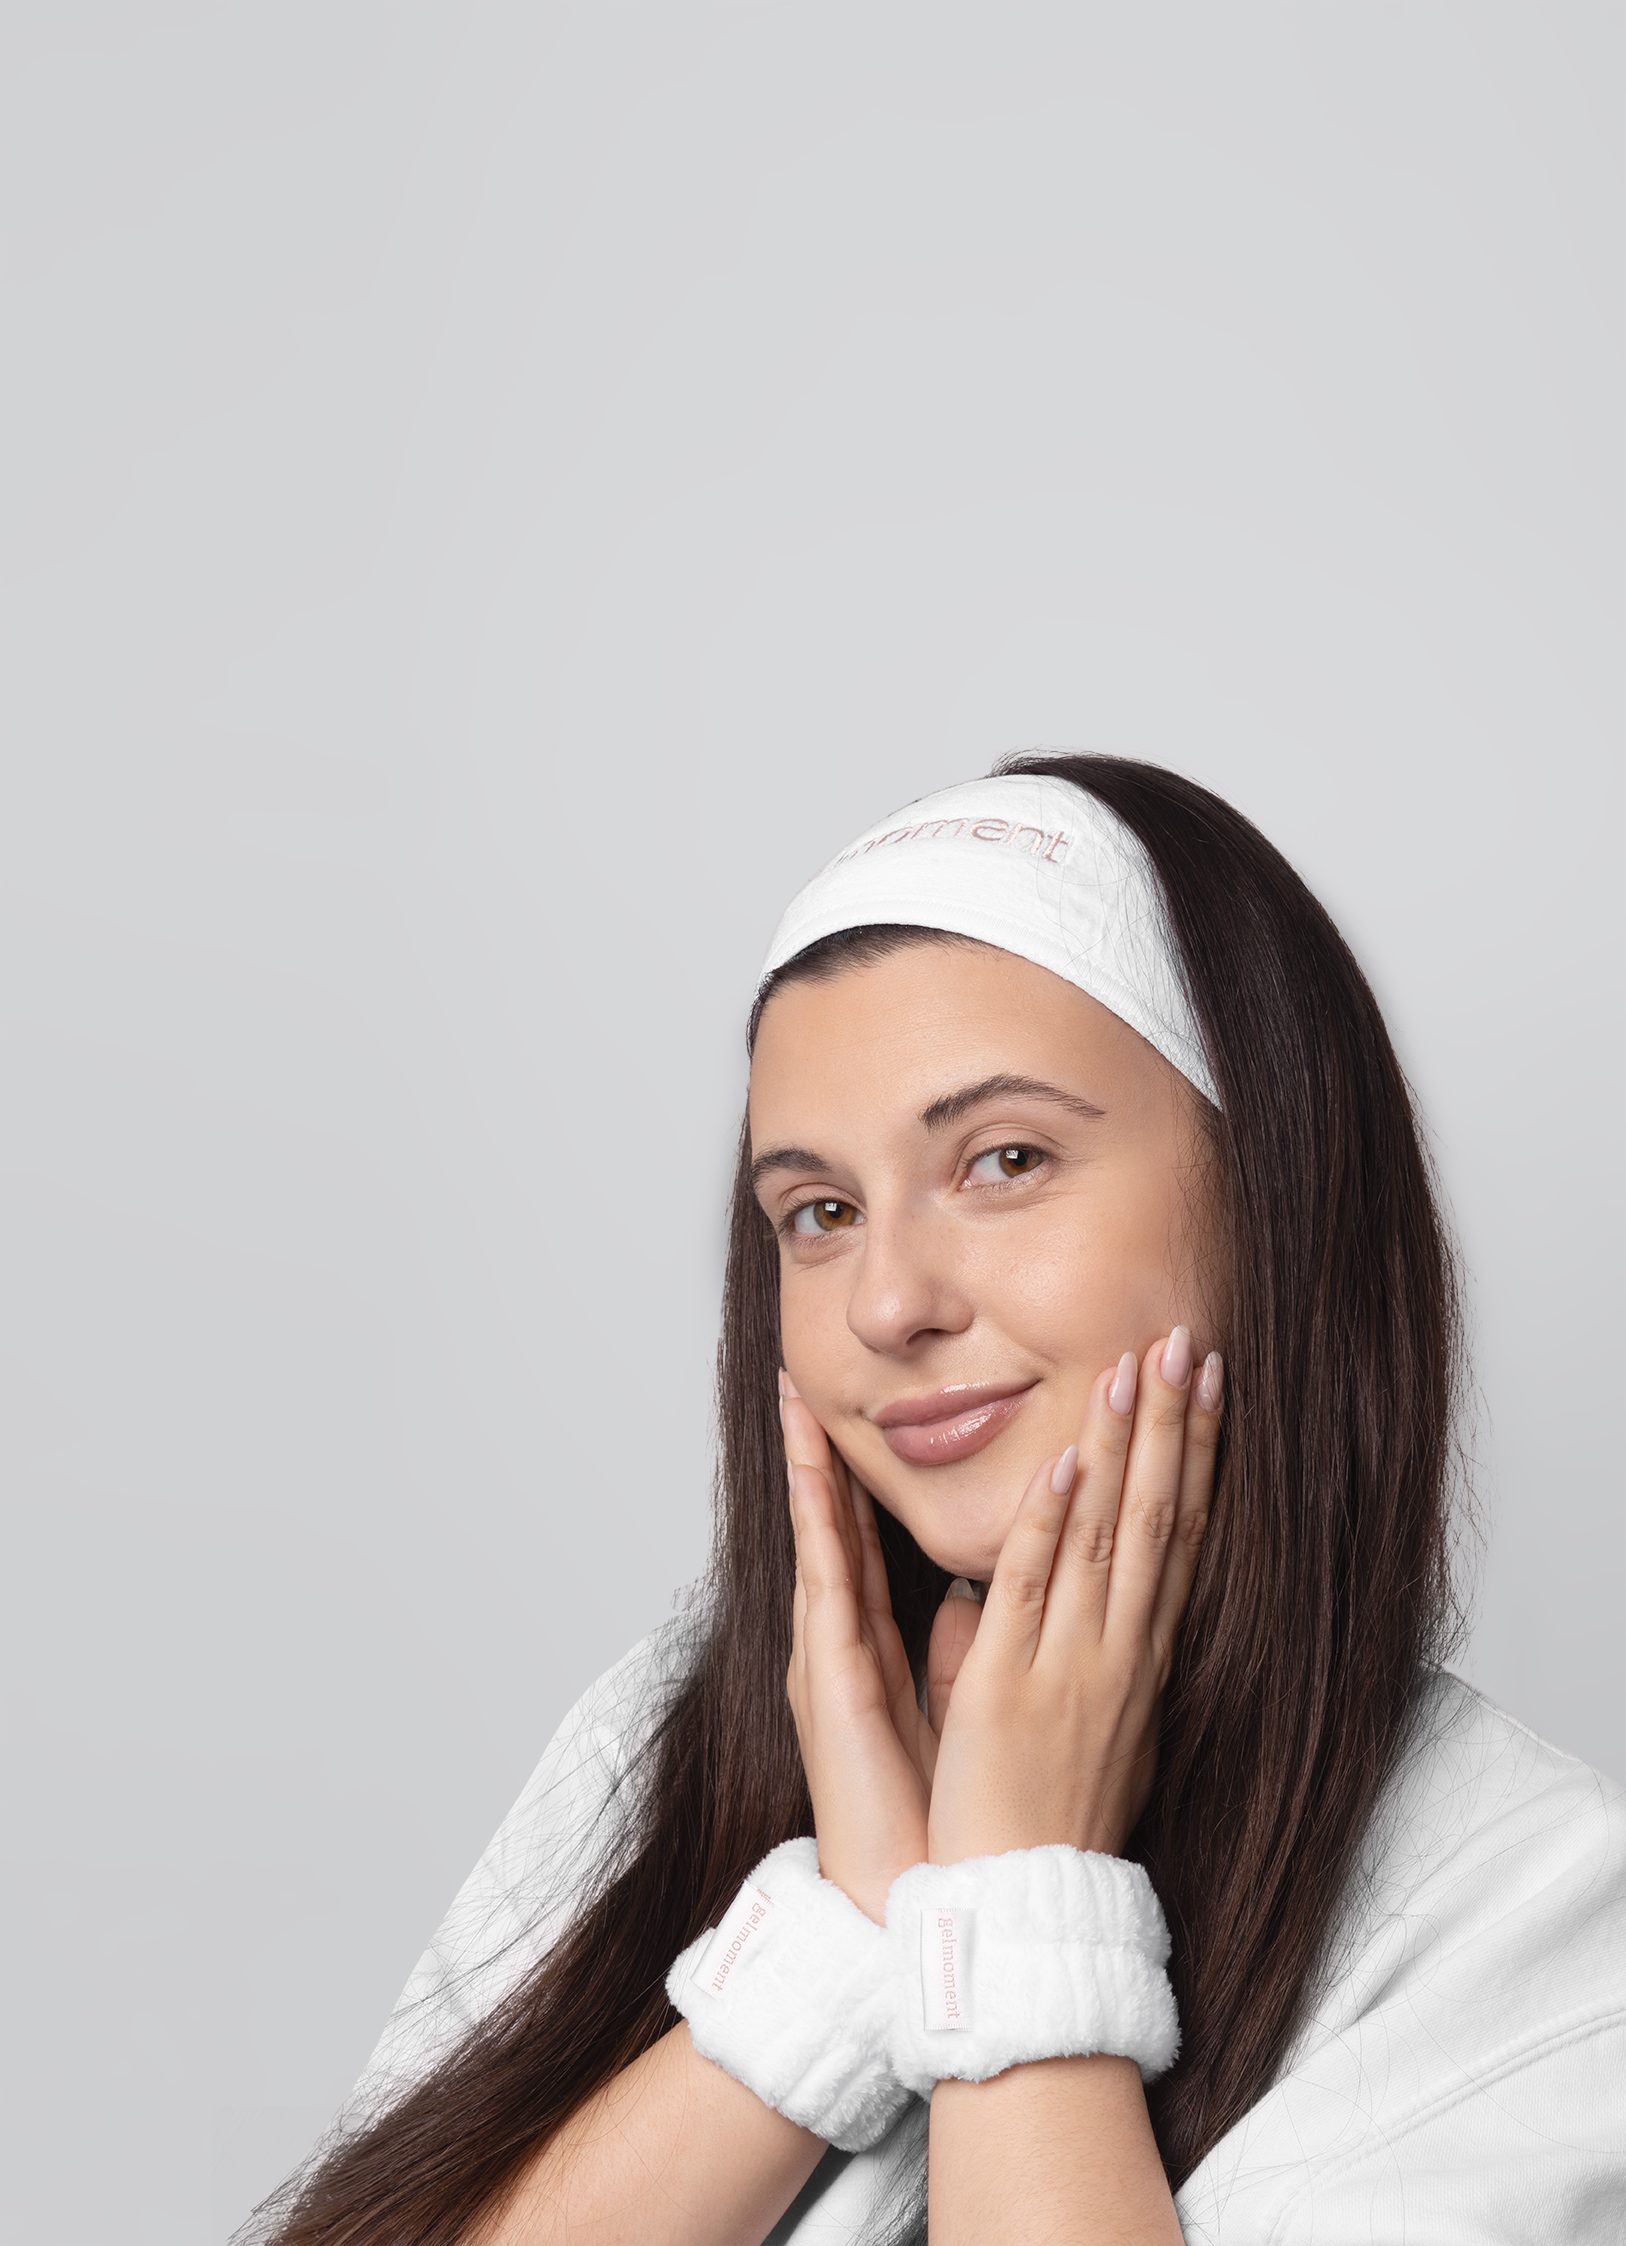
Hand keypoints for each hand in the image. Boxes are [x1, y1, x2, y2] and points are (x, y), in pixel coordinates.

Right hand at [781, 1376, 979, 1921]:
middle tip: (804, 1378)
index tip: (859, 1411)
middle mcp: (847, 1643)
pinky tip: (824, 1472)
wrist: (927, 1903)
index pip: (870, 1540)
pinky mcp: (834, 1679)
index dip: (863, 1474)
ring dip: (809, 1467)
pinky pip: (829, 1582)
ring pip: (821, 1540)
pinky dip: (826, 1522)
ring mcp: (831, 1658)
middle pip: (835, 1526)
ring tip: (795, 1401)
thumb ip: (955, 1647)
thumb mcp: (958, 1709)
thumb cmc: (944, 1815)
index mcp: (881, 1646)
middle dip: (820, 1451)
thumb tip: (977, 1594)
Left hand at [926, 1329, 1221, 1866]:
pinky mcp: (1008, 1685)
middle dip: (1174, 1424)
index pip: (1178, 1535)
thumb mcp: (1087, 1726)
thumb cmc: (1047, 1819)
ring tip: (1135, 1364)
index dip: (1196, 1455)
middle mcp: (1119, 1652)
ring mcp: (1070, 1664)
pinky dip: (1051, 1524)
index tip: (1209, 1385)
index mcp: (1138, 1657)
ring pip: (1104, 1535)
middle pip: (1157, 1516)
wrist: (1025, 1906)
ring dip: (1121, 1445)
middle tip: (1189, 1340)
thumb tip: (1043, 1600)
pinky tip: (1067, 1464)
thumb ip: (1070, 1653)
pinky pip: (1033, 1589)